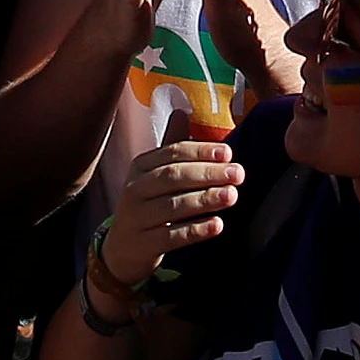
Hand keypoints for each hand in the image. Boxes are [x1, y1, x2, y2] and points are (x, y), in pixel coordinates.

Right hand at [102, 107, 244, 284]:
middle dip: (207, 173)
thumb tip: (182, 110)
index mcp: (141, 166)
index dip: (201, 151)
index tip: (228, 153)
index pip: (172, 153)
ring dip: (205, 199)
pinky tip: (217, 225)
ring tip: (232, 196)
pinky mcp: (144, 244)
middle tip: (238, 174)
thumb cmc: (147, 204)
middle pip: (173, 177)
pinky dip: (195, 230)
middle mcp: (135, 189)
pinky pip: (172, 236)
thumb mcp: (154, 174)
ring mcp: (137, 218)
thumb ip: (171, 146)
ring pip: (173, 206)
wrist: (121, 249)